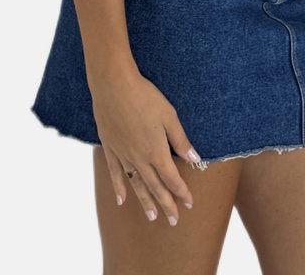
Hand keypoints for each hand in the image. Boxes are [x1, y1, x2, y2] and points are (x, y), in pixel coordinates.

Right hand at [90, 68, 200, 224]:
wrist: (113, 85)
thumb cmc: (144, 97)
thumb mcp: (169, 116)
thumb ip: (180, 140)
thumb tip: (194, 159)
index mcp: (156, 152)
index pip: (172, 179)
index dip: (181, 192)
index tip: (189, 203)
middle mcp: (139, 158)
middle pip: (155, 187)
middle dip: (166, 204)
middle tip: (174, 220)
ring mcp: (122, 155)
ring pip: (135, 184)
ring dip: (145, 201)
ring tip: (152, 217)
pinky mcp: (110, 147)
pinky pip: (115, 173)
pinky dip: (118, 187)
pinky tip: (121, 200)